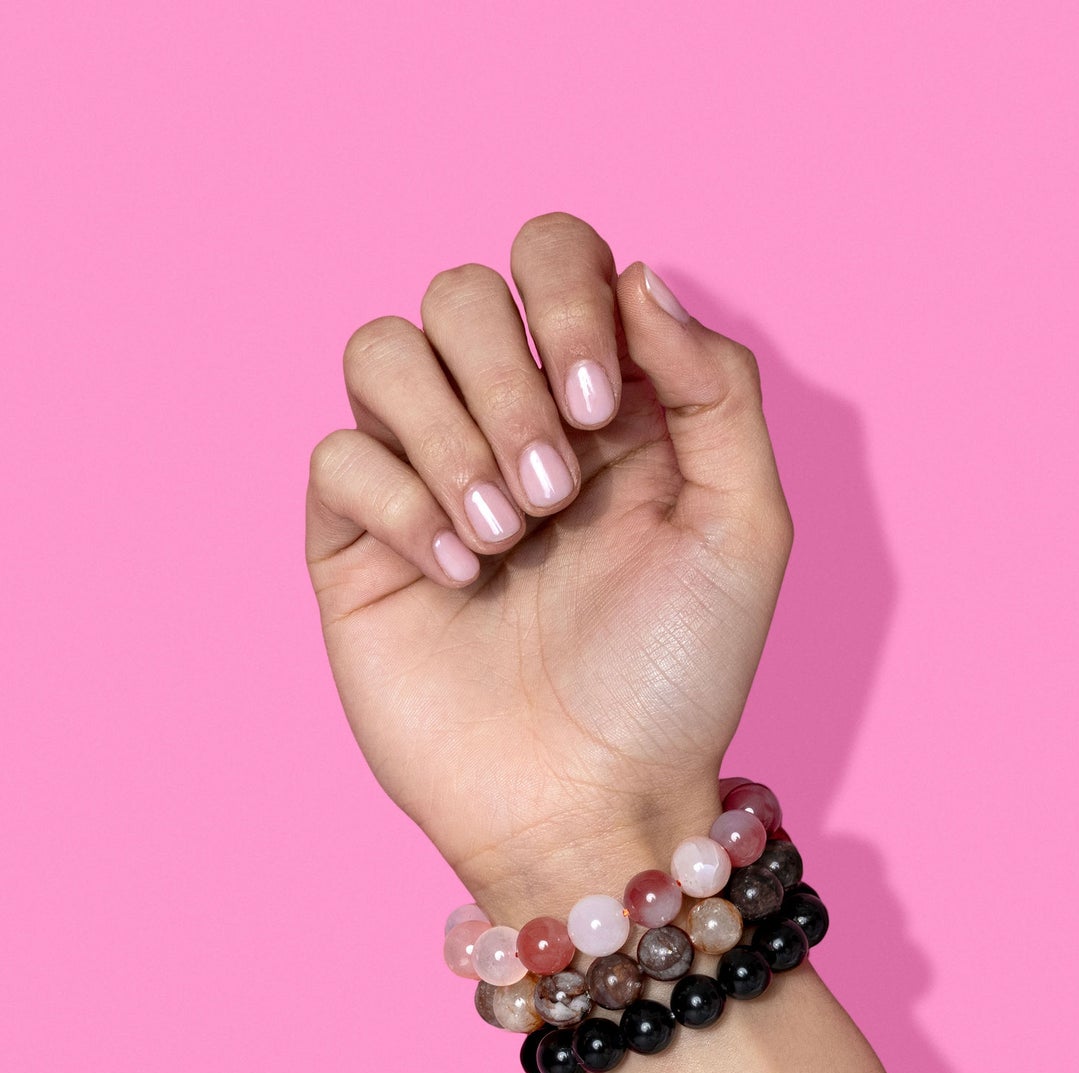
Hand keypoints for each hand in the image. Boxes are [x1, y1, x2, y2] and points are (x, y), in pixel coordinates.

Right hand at [305, 213, 791, 921]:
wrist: (592, 807)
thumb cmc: (679, 680)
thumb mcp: (743, 529)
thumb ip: (715, 389)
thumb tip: (639, 275)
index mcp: (604, 407)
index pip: (555, 259)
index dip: (567, 299)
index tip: (598, 406)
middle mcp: (510, 426)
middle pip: (460, 295)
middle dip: (505, 382)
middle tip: (553, 497)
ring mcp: (429, 481)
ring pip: (380, 351)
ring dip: (447, 435)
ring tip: (506, 539)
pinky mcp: (360, 545)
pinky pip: (335, 456)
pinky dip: (398, 502)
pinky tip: (457, 577)